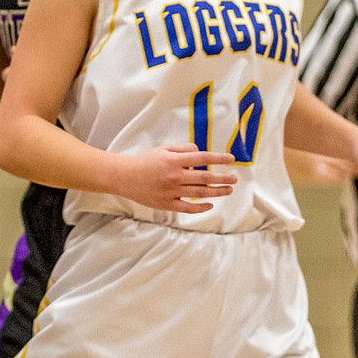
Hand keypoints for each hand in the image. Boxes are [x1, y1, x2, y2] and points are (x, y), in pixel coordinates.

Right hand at [110, 144, 236, 212]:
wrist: (123, 176)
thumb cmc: (143, 161)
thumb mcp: (162, 150)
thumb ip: (182, 150)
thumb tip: (200, 151)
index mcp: (174, 161)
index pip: (203, 158)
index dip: (219, 158)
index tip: (231, 159)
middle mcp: (174, 176)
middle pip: (205, 177)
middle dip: (223, 177)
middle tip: (234, 178)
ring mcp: (171, 191)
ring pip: (200, 193)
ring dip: (217, 191)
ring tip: (228, 189)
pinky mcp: (166, 203)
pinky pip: (187, 208)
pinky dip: (200, 207)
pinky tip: (210, 205)